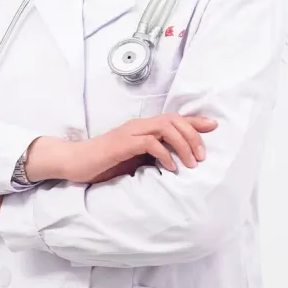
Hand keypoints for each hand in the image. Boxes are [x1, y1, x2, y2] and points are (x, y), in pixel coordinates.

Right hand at [62, 113, 218, 184]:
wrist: (74, 162)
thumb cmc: (103, 163)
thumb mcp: (133, 159)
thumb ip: (151, 157)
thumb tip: (174, 163)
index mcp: (142, 128)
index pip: (173, 119)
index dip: (195, 121)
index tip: (213, 127)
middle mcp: (138, 126)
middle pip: (174, 120)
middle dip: (194, 135)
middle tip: (202, 156)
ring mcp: (130, 133)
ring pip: (166, 128)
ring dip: (183, 145)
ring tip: (191, 164)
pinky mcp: (123, 144)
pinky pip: (151, 143)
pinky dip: (165, 154)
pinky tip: (171, 168)